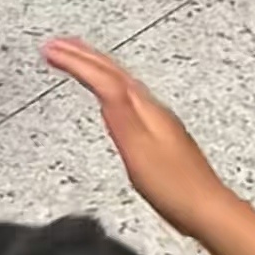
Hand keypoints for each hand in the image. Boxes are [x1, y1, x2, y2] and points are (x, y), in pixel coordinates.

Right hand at [42, 38, 230, 241]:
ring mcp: (155, 122)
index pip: (104, 76)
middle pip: (114, 73)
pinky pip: (126, 101)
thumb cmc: (173, 188)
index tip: (50, 50)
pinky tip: (107, 98)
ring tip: (77, 59)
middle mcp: (150, 109)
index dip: (76, 61)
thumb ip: (120, 117)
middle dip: (83, 56)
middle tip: (57, 45)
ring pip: (120, 83)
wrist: (205, 209)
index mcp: (143, 109)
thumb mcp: (139, 151)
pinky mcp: (156, 138)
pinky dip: (108, 89)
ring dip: (96, 68)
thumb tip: (102, 87)